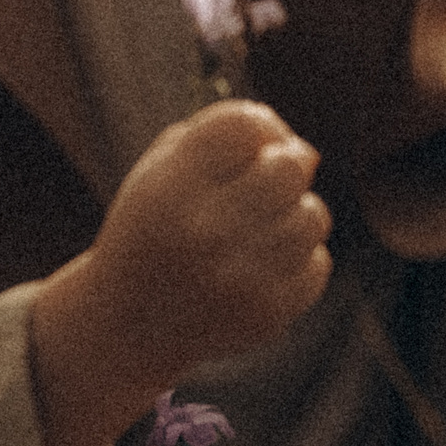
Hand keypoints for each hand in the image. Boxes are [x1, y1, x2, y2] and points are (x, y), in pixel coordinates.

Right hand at [27, 101, 329, 445]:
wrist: (129, 322)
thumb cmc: (151, 231)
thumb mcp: (155, 175)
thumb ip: (214, 141)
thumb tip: (303, 150)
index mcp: (166, 191)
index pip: (244, 126)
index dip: (260, 123)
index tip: (252, 140)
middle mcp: (204, 233)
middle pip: (289, 165)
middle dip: (285, 163)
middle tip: (266, 178)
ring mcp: (239, 278)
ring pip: (312, 214)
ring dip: (294, 211)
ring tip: (262, 223)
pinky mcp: (267, 313)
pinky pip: (316, 263)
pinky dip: (296, 258)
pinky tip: (261, 263)